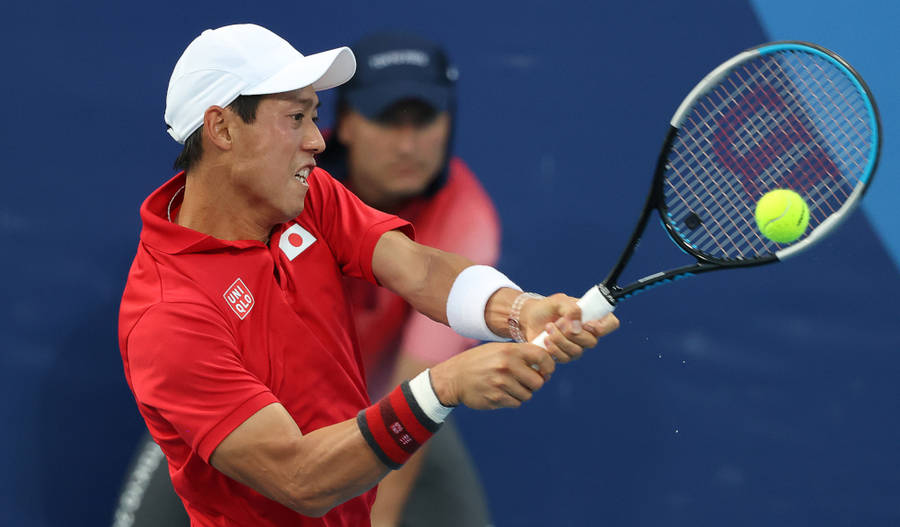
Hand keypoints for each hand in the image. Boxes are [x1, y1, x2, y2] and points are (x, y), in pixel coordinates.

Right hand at [429, 342, 554, 408]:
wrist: (454, 377)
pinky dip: (512, 400)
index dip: (549, 366)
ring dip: (522, 393)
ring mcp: (501, 384)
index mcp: (509, 351)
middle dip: (535, 383)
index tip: (547, 371)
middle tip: (527, 381)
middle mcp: (506, 366)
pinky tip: (501, 393)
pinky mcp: (496, 398)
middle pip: (538, 381)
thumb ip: (519, 353)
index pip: (541, 356)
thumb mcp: (497, 349)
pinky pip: (516, 403)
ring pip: (527, 395)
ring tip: (509, 386)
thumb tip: (544, 360)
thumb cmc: (479, 362)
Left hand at [519, 293, 619, 362]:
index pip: (611, 324)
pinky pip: (565, 358)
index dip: (603, 327)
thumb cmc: (547, 307)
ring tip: (548, 328)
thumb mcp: (559, 301)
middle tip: (558, 323)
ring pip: (577, 351)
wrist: (529, 317)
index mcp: (592, 316)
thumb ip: (571, 309)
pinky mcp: (564, 355)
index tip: (587, 324)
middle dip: (572, 334)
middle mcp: (588, 333)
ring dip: (560, 340)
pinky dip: (554, 349)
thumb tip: (578, 328)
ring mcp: (577, 346)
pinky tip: (545, 339)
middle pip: (592, 342)